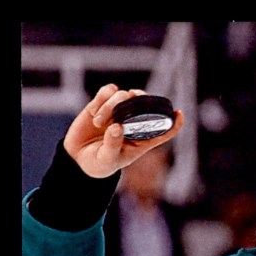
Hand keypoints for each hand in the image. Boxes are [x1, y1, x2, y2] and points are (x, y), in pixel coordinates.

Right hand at [63, 84, 183, 178]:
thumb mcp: (106, 160)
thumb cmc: (98, 164)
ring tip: (99, 123)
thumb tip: (117, 127)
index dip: (174, 122)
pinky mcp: (102, 105)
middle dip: (141, 100)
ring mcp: (118, 113)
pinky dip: (101, 99)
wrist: (77, 159)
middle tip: (132, 99)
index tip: (179, 113)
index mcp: (140, 141)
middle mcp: (132, 125)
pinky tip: (94, 113)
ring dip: (111, 105)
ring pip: (123, 96)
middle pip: (145, 105)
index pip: (163, 131)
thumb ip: (112, 145)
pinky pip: (108, 92)